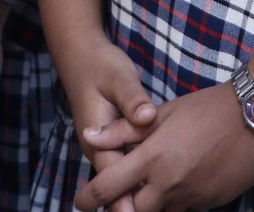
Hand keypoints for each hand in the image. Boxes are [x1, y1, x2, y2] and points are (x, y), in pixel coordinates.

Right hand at [55, 36, 158, 211]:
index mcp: (97, 139)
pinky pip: (130, 168)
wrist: (82, 57)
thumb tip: (147, 117)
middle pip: (118, 188)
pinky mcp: (116, 144)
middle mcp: (100, 150)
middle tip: (167, 208)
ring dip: (143, 193)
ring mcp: (107, 149)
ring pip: (125, 180)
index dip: (130, 200)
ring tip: (172, 203)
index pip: (112, 180)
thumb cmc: (100, 66)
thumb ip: (132, 99)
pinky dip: (144, 178)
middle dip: (138, 202)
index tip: (144, 211)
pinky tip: (167, 186)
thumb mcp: (118, 78)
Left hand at [75, 83, 253, 211]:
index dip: (89, 198)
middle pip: (134, 211)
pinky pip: (188, 207)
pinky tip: (189, 177)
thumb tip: (90, 136)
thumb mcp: (163, 113)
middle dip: (124, 207)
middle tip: (121, 197)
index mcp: (153, 157)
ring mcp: (192, 196)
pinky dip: (180, 198)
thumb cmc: (207, 108)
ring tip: (160, 180)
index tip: (81, 201)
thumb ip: (123, 130)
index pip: (109, 187)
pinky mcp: (212, 202)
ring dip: (155, 202)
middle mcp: (170, 183)